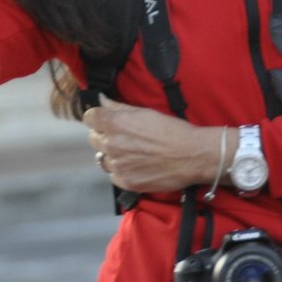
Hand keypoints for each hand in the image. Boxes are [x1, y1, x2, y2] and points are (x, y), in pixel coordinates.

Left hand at [85, 97, 229, 194]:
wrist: (192, 156)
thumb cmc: (173, 131)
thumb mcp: (145, 112)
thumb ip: (118, 107)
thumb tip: (101, 100)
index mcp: (115, 123)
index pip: (89, 118)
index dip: (98, 118)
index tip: (105, 120)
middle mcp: (112, 144)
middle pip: (94, 138)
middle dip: (105, 136)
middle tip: (124, 137)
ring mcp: (118, 165)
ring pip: (103, 158)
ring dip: (113, 155)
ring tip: (133, 153)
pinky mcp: (126, 181)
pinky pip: (114, 175)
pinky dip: (122, 171)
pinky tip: (137, 166)